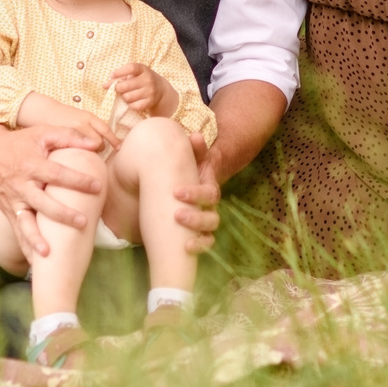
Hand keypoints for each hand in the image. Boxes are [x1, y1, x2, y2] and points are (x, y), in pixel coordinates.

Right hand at [0, 120, 103, 258]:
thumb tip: (96, 143)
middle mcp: (21, 185)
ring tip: (48, 253)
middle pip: (43, 203)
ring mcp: (13, 201)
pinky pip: (17, 231)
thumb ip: (69, 137)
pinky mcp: (8, 212)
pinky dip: (25, 247)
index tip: (97, 186)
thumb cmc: (19, 142)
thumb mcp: (42, 133)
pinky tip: (35, 264)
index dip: (77, 180)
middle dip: (62, 214)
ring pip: (24, 223)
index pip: (57, 174)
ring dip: (35, 239)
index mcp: (32, 165)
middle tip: (82, 222)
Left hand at [108, 61, 173, 120]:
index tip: (111, 75)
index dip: (119, 72)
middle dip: (118, 88)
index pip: (131, 68)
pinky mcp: (150, 102)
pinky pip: (133, 106)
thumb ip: (119, 78)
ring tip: (127, 95)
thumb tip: (104, 85)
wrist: (161, 90)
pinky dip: (130, 105)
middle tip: (119, 89)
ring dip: (124, 97)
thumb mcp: (134, 75)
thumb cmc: (142, 81)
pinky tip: (132, 101)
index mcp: (143, 69)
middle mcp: (148, 79)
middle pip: (125, 86)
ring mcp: (150, 91)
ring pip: (127, 97)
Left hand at [169, 125, 220, 254]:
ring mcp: (206, 220)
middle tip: (176, 214)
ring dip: (197, 236)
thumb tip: (195, 136)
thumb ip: (195, 148)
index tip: (176, 192)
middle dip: (195, 218)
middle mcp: (209, 207)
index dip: (195, 194)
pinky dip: (199, 248)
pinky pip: (205, 243)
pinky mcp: (198, 232)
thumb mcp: (193, 156)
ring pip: (209, 232)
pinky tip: (185, 250)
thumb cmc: (189, 167)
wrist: (192, 178)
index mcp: (208, 188)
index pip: (209, 194)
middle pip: (211, 217)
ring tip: (183, 239)